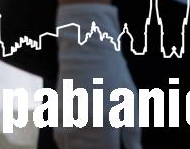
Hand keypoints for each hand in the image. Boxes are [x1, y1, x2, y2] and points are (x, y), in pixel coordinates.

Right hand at [54, 3, 140, 148]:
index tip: (119, 148)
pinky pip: (63, 143)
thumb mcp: (131, 105)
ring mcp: (65, 121)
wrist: (86, 51)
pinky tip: (85, 141)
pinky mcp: (56, 117)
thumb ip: (133, 136)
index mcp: (102, 125)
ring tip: (99, 142)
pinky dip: (73, 146)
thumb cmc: (113, 76)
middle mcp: (80, 126)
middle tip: (111, 143)